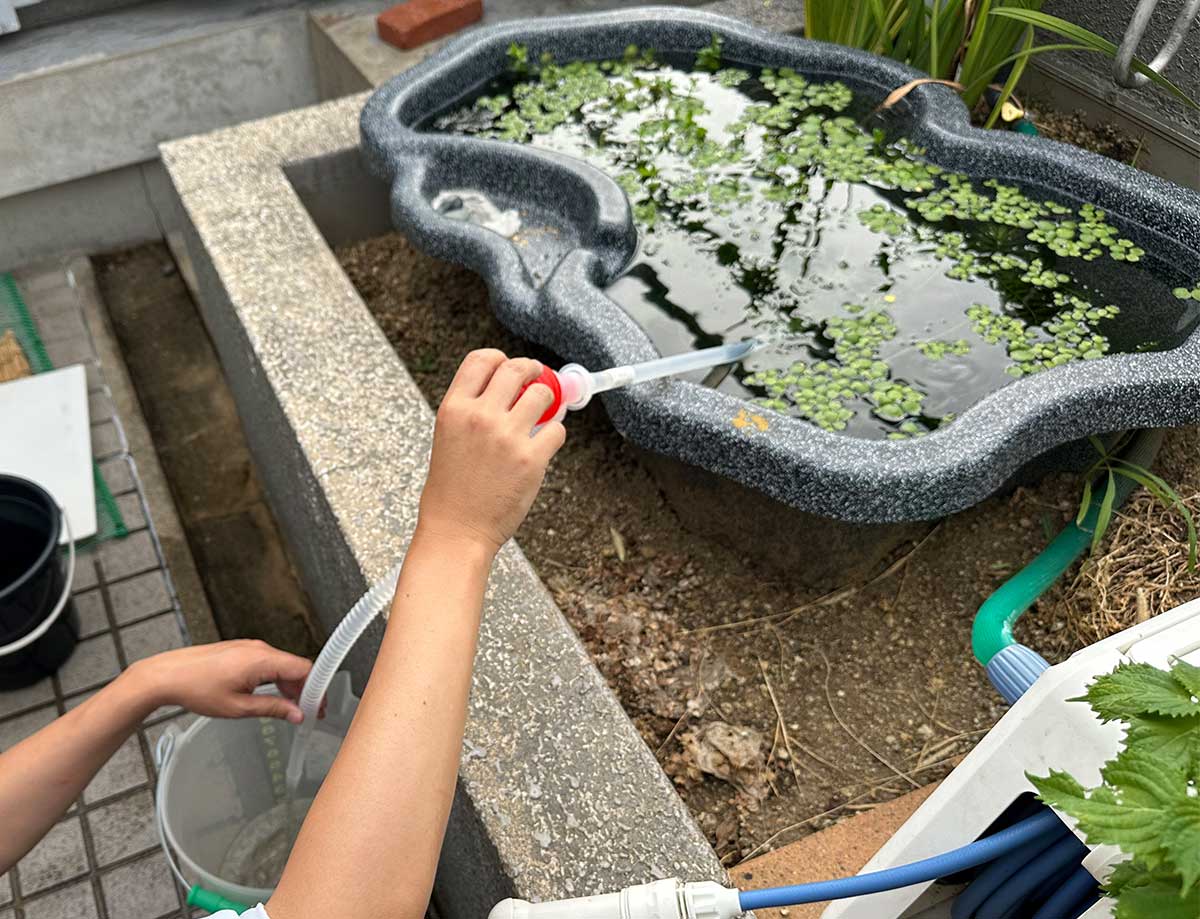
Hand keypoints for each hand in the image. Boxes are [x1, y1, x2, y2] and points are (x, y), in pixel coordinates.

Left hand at [130, 640, 314, 723]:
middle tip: (307, 712)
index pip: (304, 669)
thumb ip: (273, 709)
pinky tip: (270, 695)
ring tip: (288, 708)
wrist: (167, 676)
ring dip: (289, 685)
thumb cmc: (196, 689)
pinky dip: (275, 678)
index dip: (316, 689)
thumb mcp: (238, 707)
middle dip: (305, 689)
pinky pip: (268, 662)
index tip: (319, 706)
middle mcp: (259, 648)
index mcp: (262, 659)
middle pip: (295, 666)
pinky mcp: (241, 650)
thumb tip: (296, 714)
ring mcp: (249, 647)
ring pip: (282, 665)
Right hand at [418, 350, 565, 554]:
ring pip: (543, 395)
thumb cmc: (451, 490)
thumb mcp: (447, 438)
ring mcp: (507, 436)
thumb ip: (472, 411)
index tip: (511, 367)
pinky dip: (555, 434)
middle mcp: (480, 416)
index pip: (482, 360)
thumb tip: (508, 391)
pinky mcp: (531, 459)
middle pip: (517, 369)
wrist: (456, 530)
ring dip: (549, 400)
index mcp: (454, 408)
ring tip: (544, 413)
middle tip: (538, 380)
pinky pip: (557, 431)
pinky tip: (544, 443)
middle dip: (533, 370)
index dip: (501, 359)